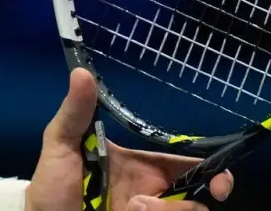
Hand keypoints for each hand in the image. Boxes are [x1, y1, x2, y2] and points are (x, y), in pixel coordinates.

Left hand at [27, 68, 234, 210]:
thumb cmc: (49, 189)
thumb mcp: (59, 147)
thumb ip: (75, 114)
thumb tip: (82, 73)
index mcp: (141, 170)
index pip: (187, 168)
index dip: (212, 173)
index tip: (220, 182)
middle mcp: (152, 196)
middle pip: (197, 196)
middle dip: (197, 197)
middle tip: (192, 197)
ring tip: (130, 209)